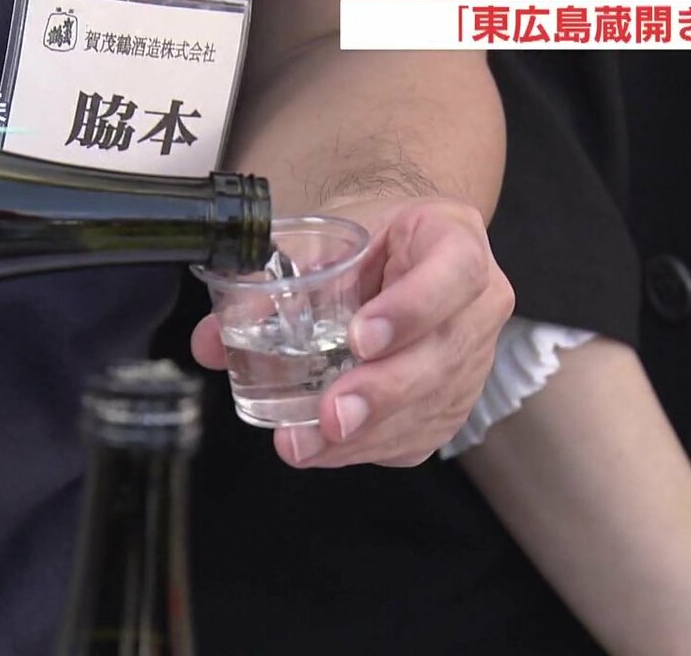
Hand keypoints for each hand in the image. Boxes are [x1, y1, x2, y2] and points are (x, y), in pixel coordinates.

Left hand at [191, 197, 514, 467]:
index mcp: (456, 240)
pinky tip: (328, 449)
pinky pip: (419, 434)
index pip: (454, 272)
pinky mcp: (454, 402)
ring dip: (369, 432)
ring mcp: (473, 357)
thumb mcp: (327, 241)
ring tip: (308, 443)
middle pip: (445, 354)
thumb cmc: (370, 243)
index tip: (360, 337)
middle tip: (332, 414)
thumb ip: (270, 285)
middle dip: (383, 392)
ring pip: (433, 404)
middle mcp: (479, 303)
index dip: (411, 309)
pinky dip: (369, 447)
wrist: (400, 253)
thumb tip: (211, 341)